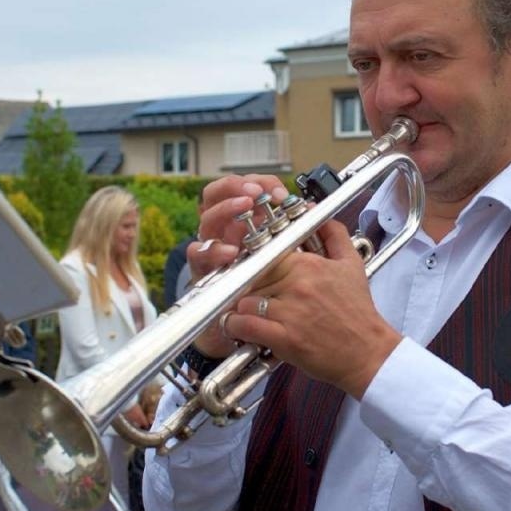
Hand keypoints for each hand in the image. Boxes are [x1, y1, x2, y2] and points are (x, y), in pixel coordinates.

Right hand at [186, 175, 290, 358]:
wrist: (244, 327)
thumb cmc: (266, 288)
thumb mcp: (284, 258)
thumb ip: (294, 233)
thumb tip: (312, 209)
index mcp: (242, 222)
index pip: (243, 187)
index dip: (259, 183)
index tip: (279, 192)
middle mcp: (223, 230)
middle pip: (217, 194)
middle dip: (236, 188)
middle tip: (255, 194)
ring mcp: (210, 248)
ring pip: (207, 219)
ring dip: (225, 210)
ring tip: (243, 209)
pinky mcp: (201, 270)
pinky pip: (198, 254)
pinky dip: (212, 250)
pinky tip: (229, 252)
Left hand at [224, 220, 401, 398]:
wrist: (368, 352)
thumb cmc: (358, 312)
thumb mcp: (352, 264)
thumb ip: (333, 233)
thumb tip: (312, 210)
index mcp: (308, 264)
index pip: (266, 255)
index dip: (256, 264)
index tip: (255, 274)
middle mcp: (297, 284)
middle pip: (252, 277)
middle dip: (247, 286)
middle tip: (247, 295)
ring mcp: (290, 311)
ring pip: (245, 300)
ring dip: (241, 308)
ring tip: (244, 313)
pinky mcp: (284, 338)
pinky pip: (246, 325)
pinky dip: (236, 326)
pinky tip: (240, 328)